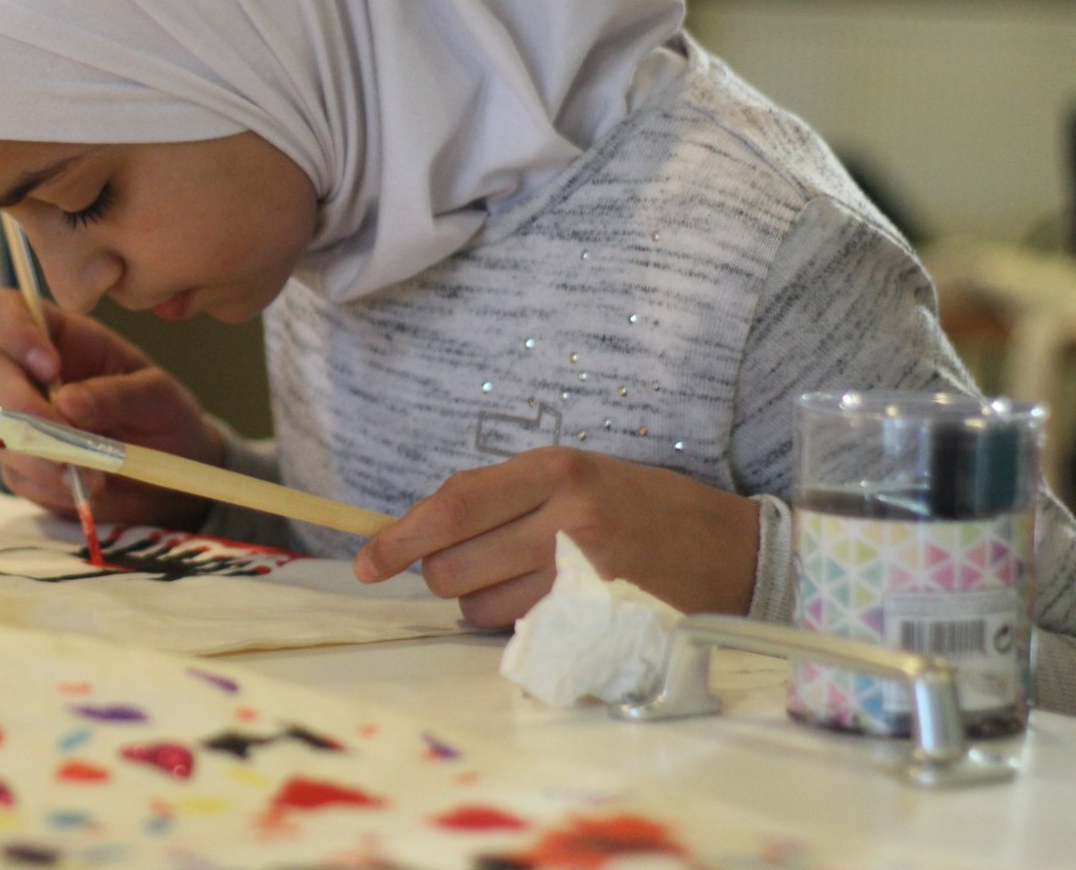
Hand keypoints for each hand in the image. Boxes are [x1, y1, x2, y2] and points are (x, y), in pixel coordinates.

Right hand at [0, 288, 220, 528]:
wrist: (172, 473)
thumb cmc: (165, 416)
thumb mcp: (158, 396)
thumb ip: (118, 394)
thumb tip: (66, 404)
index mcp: (61, 337)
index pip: (4, 309)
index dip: (11, 329)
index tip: (49, 368)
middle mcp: (30, 374)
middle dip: (22, 406)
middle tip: (67, 436)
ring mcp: (21, 421)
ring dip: (41, 456)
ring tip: (95, 476)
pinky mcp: (23, 465)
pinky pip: (16, 474)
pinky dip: (50, 485)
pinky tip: (86, 487)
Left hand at [353, 447, 759, 626]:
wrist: (735, 549)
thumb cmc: (644, 507)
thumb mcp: (576, 476)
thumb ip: (502, 497)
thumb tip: (418, 531)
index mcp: (555, 468)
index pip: (453, 504)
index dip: (399, 538)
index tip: (365, 561)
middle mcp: (567, 516)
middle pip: (453, 563)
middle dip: (441, 574)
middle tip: (469, 566)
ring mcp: (584, 572)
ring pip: (478, 605)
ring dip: (479, 602)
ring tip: (523, 580)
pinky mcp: (598, 617)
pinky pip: (517, 631)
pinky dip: (512, 624)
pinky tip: (542, 604)